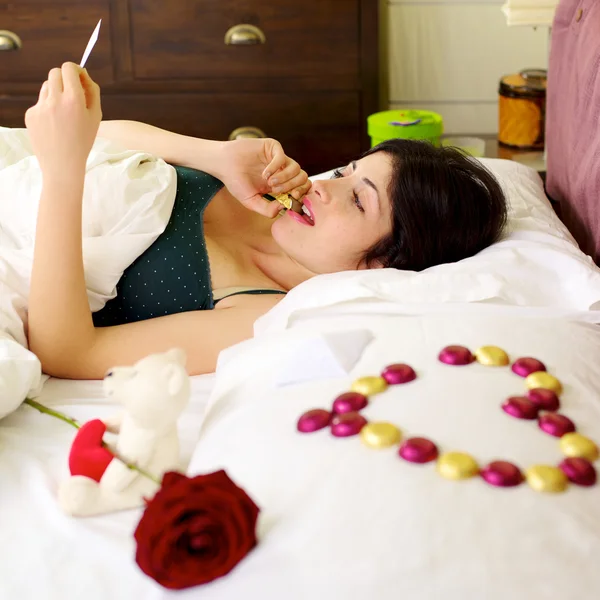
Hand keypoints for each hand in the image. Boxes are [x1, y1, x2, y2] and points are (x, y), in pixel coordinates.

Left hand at [25, 62, 101, 176]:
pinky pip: (40, 103)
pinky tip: (54, 124)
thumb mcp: (96, 117)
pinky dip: (47, 108)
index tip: (78, 77)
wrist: (63, 165)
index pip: (68, 68)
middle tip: (71, 91)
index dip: (74, 70)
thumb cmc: (82, 142)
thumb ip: (92, 92)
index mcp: (74, 100)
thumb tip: (84, 75)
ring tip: (63, 113)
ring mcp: (40, 107)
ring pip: (46, 87)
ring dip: (55, 93)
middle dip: (64, 78)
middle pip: (55, 73)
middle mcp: (55, 100)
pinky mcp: (30, 114)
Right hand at [218, 138, 311, 217]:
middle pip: (303, 178)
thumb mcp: (251, 202)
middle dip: (293, 187)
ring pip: (296, 168)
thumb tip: (283, 207)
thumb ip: (267, 210)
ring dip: (285, 178)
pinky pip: (283, 158)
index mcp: (281, 184)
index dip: (301, 194)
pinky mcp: (273, 147)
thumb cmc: (236, 182)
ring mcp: (279, 159)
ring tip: (270, 183)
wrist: (223, 164)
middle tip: (278, 191)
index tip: (292, 199)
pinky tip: (265, 174)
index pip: (301, 188)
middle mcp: (283, 171)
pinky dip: (276, 168)